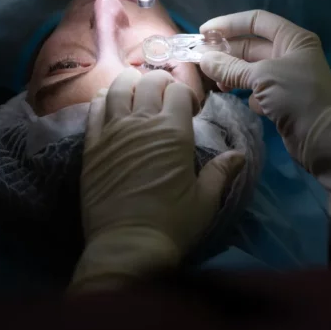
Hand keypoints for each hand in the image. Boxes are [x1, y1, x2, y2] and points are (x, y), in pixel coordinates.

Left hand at [70, 68, 243, 291]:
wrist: (127, 246)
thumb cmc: (172, 224)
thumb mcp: (205, 200)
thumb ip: (221, 172)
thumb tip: (238, 155)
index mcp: (174, 132)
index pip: (179, 91)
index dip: (186, 94)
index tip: (190, 110)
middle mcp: (142, 123)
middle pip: (149, 83)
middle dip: (160, 83)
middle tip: (165, 97)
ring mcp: (113, 132)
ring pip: (118, 88)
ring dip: (130, 83)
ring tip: (136, 89)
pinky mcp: (92, 146)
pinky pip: (94, 109)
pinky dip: (103, 99)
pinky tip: (109, 102)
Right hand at [197, 10, 330, 167]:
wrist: (324, 138)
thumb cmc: (298, 97)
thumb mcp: (262, 77)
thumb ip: (231, 67)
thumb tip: (204, 60)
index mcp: (293, 39)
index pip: (256, 20)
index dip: (229, 23)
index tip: (204, 33)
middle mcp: (290, 54)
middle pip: (251, 46)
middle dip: (226, 52)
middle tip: (200, 60)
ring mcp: (287, 78)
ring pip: (252, 70)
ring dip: (233, 74)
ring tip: (216, 83)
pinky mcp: (283, 100)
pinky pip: (258, 90)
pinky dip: (248, 94)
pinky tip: (244, 102)